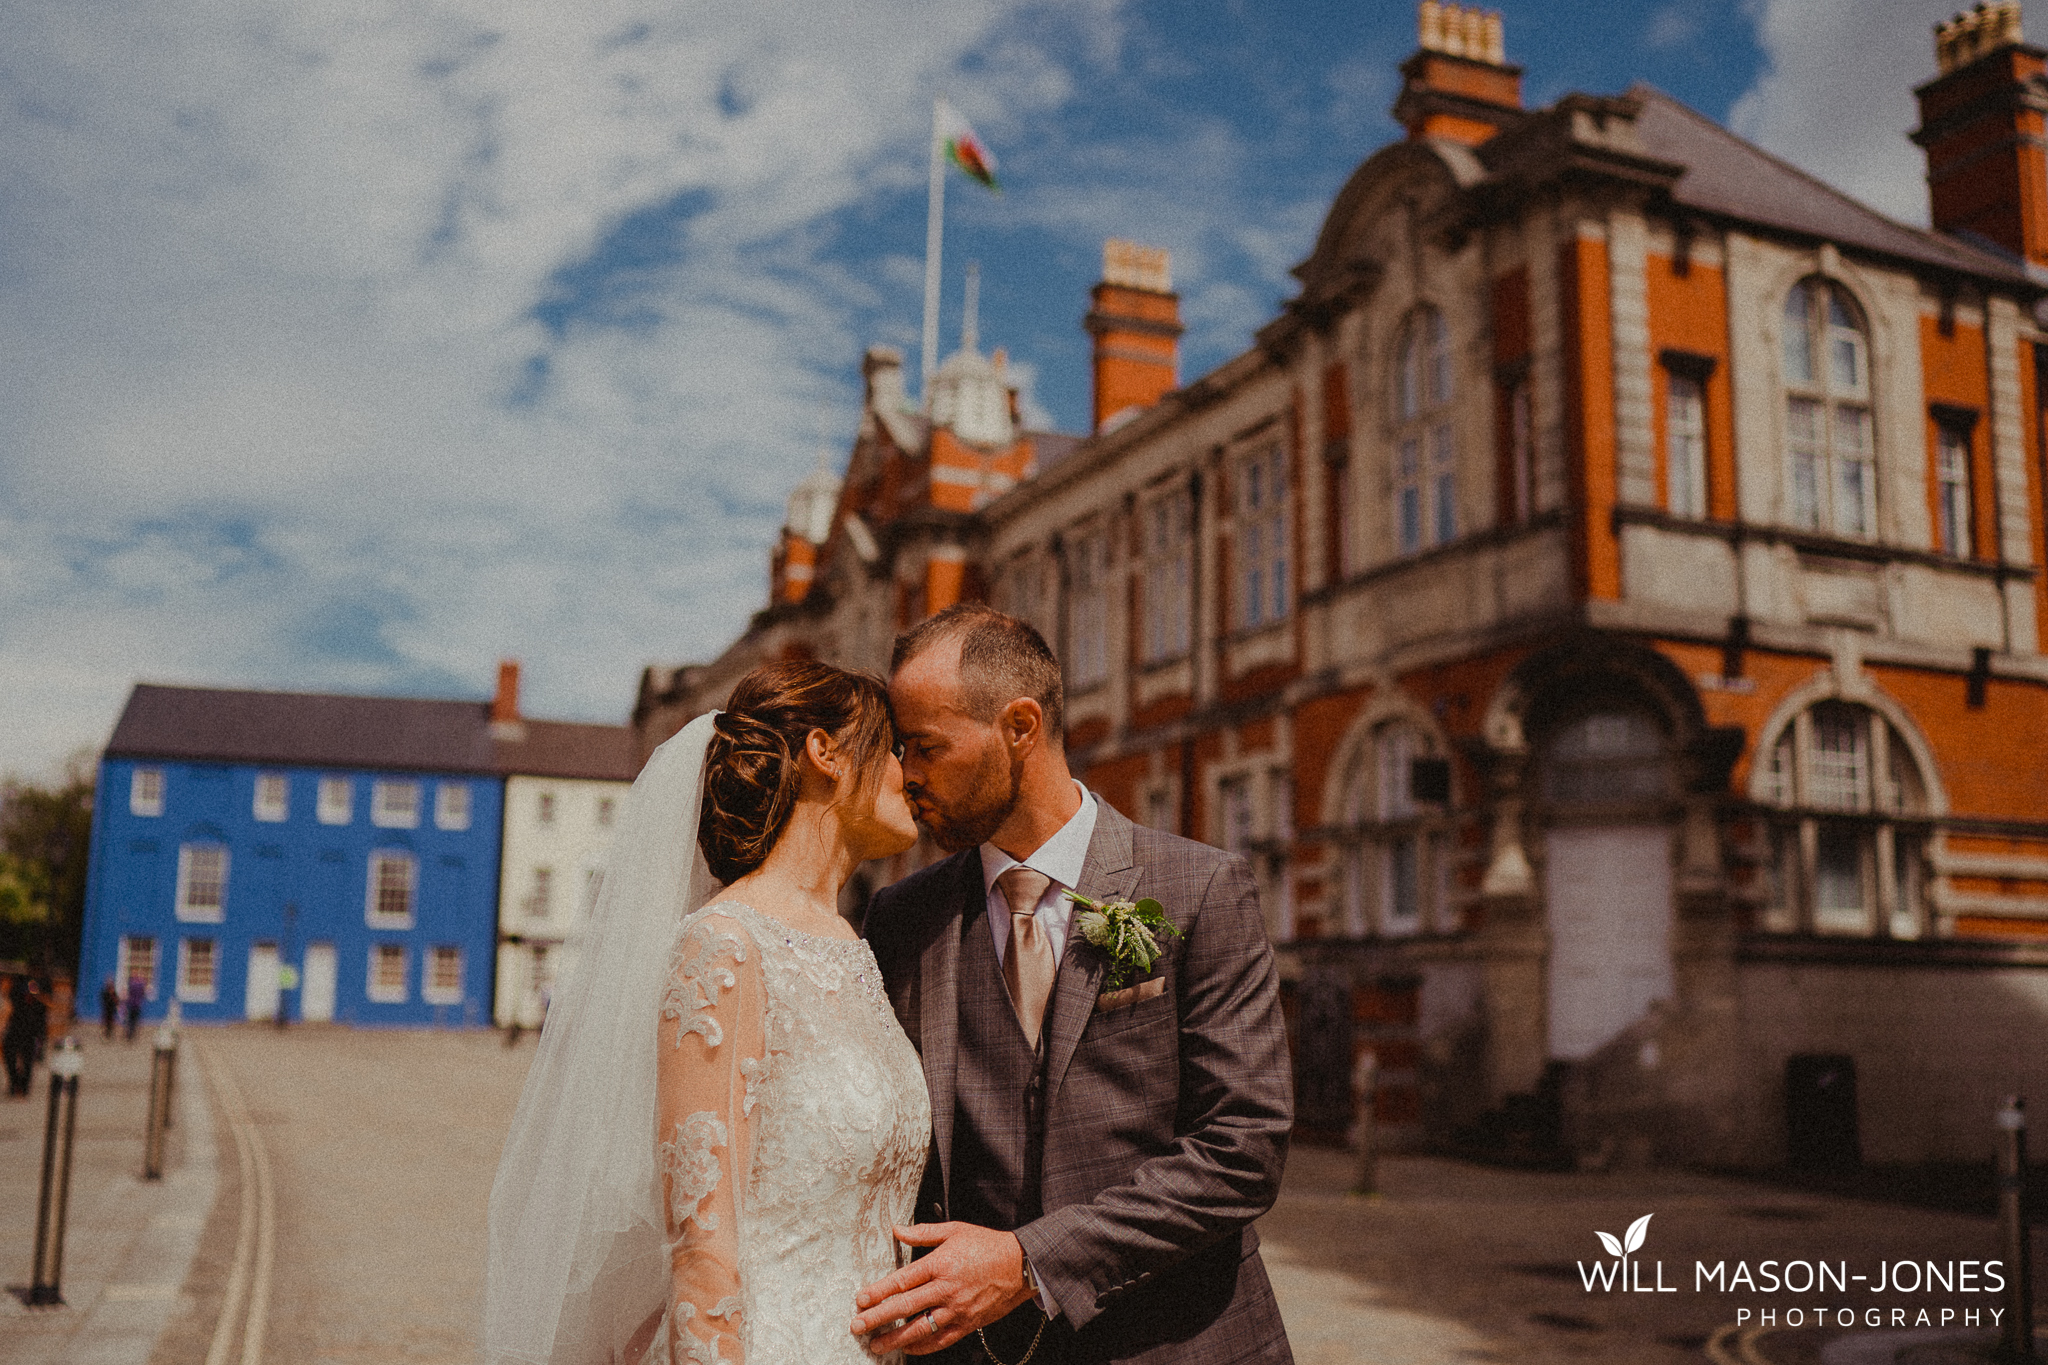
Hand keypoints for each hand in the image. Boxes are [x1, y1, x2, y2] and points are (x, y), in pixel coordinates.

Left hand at [848, 1223, 1035, 1355]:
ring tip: (876, 1344)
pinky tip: (908, 1349)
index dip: (879, 1291)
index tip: (861, 1299)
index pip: (902, 1280)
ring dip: (895, 1339)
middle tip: (858, 1326)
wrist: (1021, 1265)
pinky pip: (941, 1339)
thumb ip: (922, 1233)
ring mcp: (957, 1310)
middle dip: (878, 1318)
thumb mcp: (954, 1230)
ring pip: (920, 1329)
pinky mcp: (967, 1324)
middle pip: (905, 1307)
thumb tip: (896, 1229)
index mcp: (940, 1264)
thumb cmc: (987, 1245)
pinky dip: (922, 1347)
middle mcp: (946, 1289)